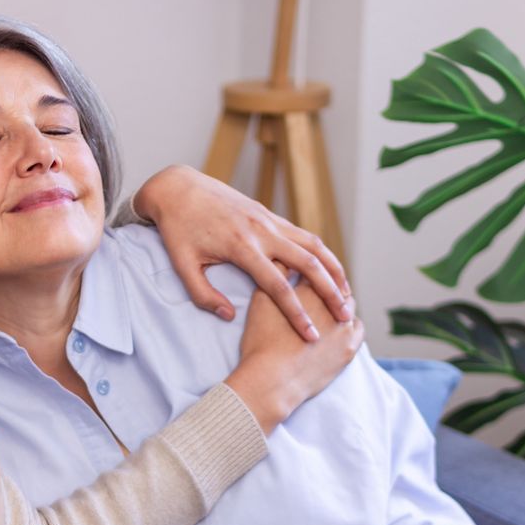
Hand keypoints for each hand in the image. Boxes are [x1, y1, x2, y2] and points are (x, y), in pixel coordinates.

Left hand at [135, 164, 352, 340]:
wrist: (178, 188)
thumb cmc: (177, 230)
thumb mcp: (182, 265)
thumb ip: (204, 295)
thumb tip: (229, 316)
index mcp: (242, 247)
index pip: (278, 287)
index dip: (296, 314)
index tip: (310, 336)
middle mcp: (262, 231)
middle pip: (309, 264)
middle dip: (330, 292)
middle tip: (345, 315)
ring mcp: (269, 219)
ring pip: (314, 244)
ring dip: (334, 269)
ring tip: (347, 293)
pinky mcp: (270, 214)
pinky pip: (303, 234)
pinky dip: (320, 253)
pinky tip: (327, 269)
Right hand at [224, 281, 362, 431]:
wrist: (272, 381)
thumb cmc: (261, 342)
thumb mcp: (259, 302)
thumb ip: (273, 274)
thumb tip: (283, 258)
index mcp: (309, 288)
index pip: (316, 269)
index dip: (311, 271)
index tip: (307, 274)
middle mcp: (331, 303)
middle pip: (336, 286)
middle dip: (329, 286)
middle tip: (320, 290)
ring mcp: (344, 327)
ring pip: (349, 305)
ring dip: (341, 304)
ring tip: (329, 310)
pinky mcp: (349, 347)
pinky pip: (358, 328)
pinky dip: (350, 324)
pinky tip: (340, 327)